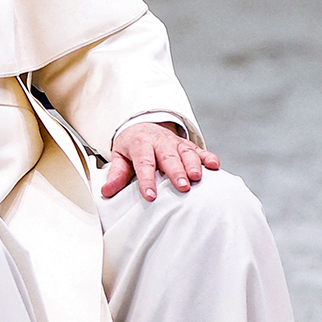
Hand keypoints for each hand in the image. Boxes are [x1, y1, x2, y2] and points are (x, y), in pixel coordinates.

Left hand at [100, 121, 218, 200]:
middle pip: (168, 157)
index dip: (147, 179)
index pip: (144, 162)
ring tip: (197, 178)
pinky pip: (199, 150)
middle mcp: (160, 141)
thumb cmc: (132, 146)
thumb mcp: (119, 156)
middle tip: (182, 186)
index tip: (150, 195)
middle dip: (176, 171)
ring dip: (193, 164)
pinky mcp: (187, 145)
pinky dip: (208, 156)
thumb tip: (107, 191)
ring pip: (186, 152)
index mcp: (140, 144)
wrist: (142, 125)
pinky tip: (214, 165)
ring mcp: (175, 143)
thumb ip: (116, 174)